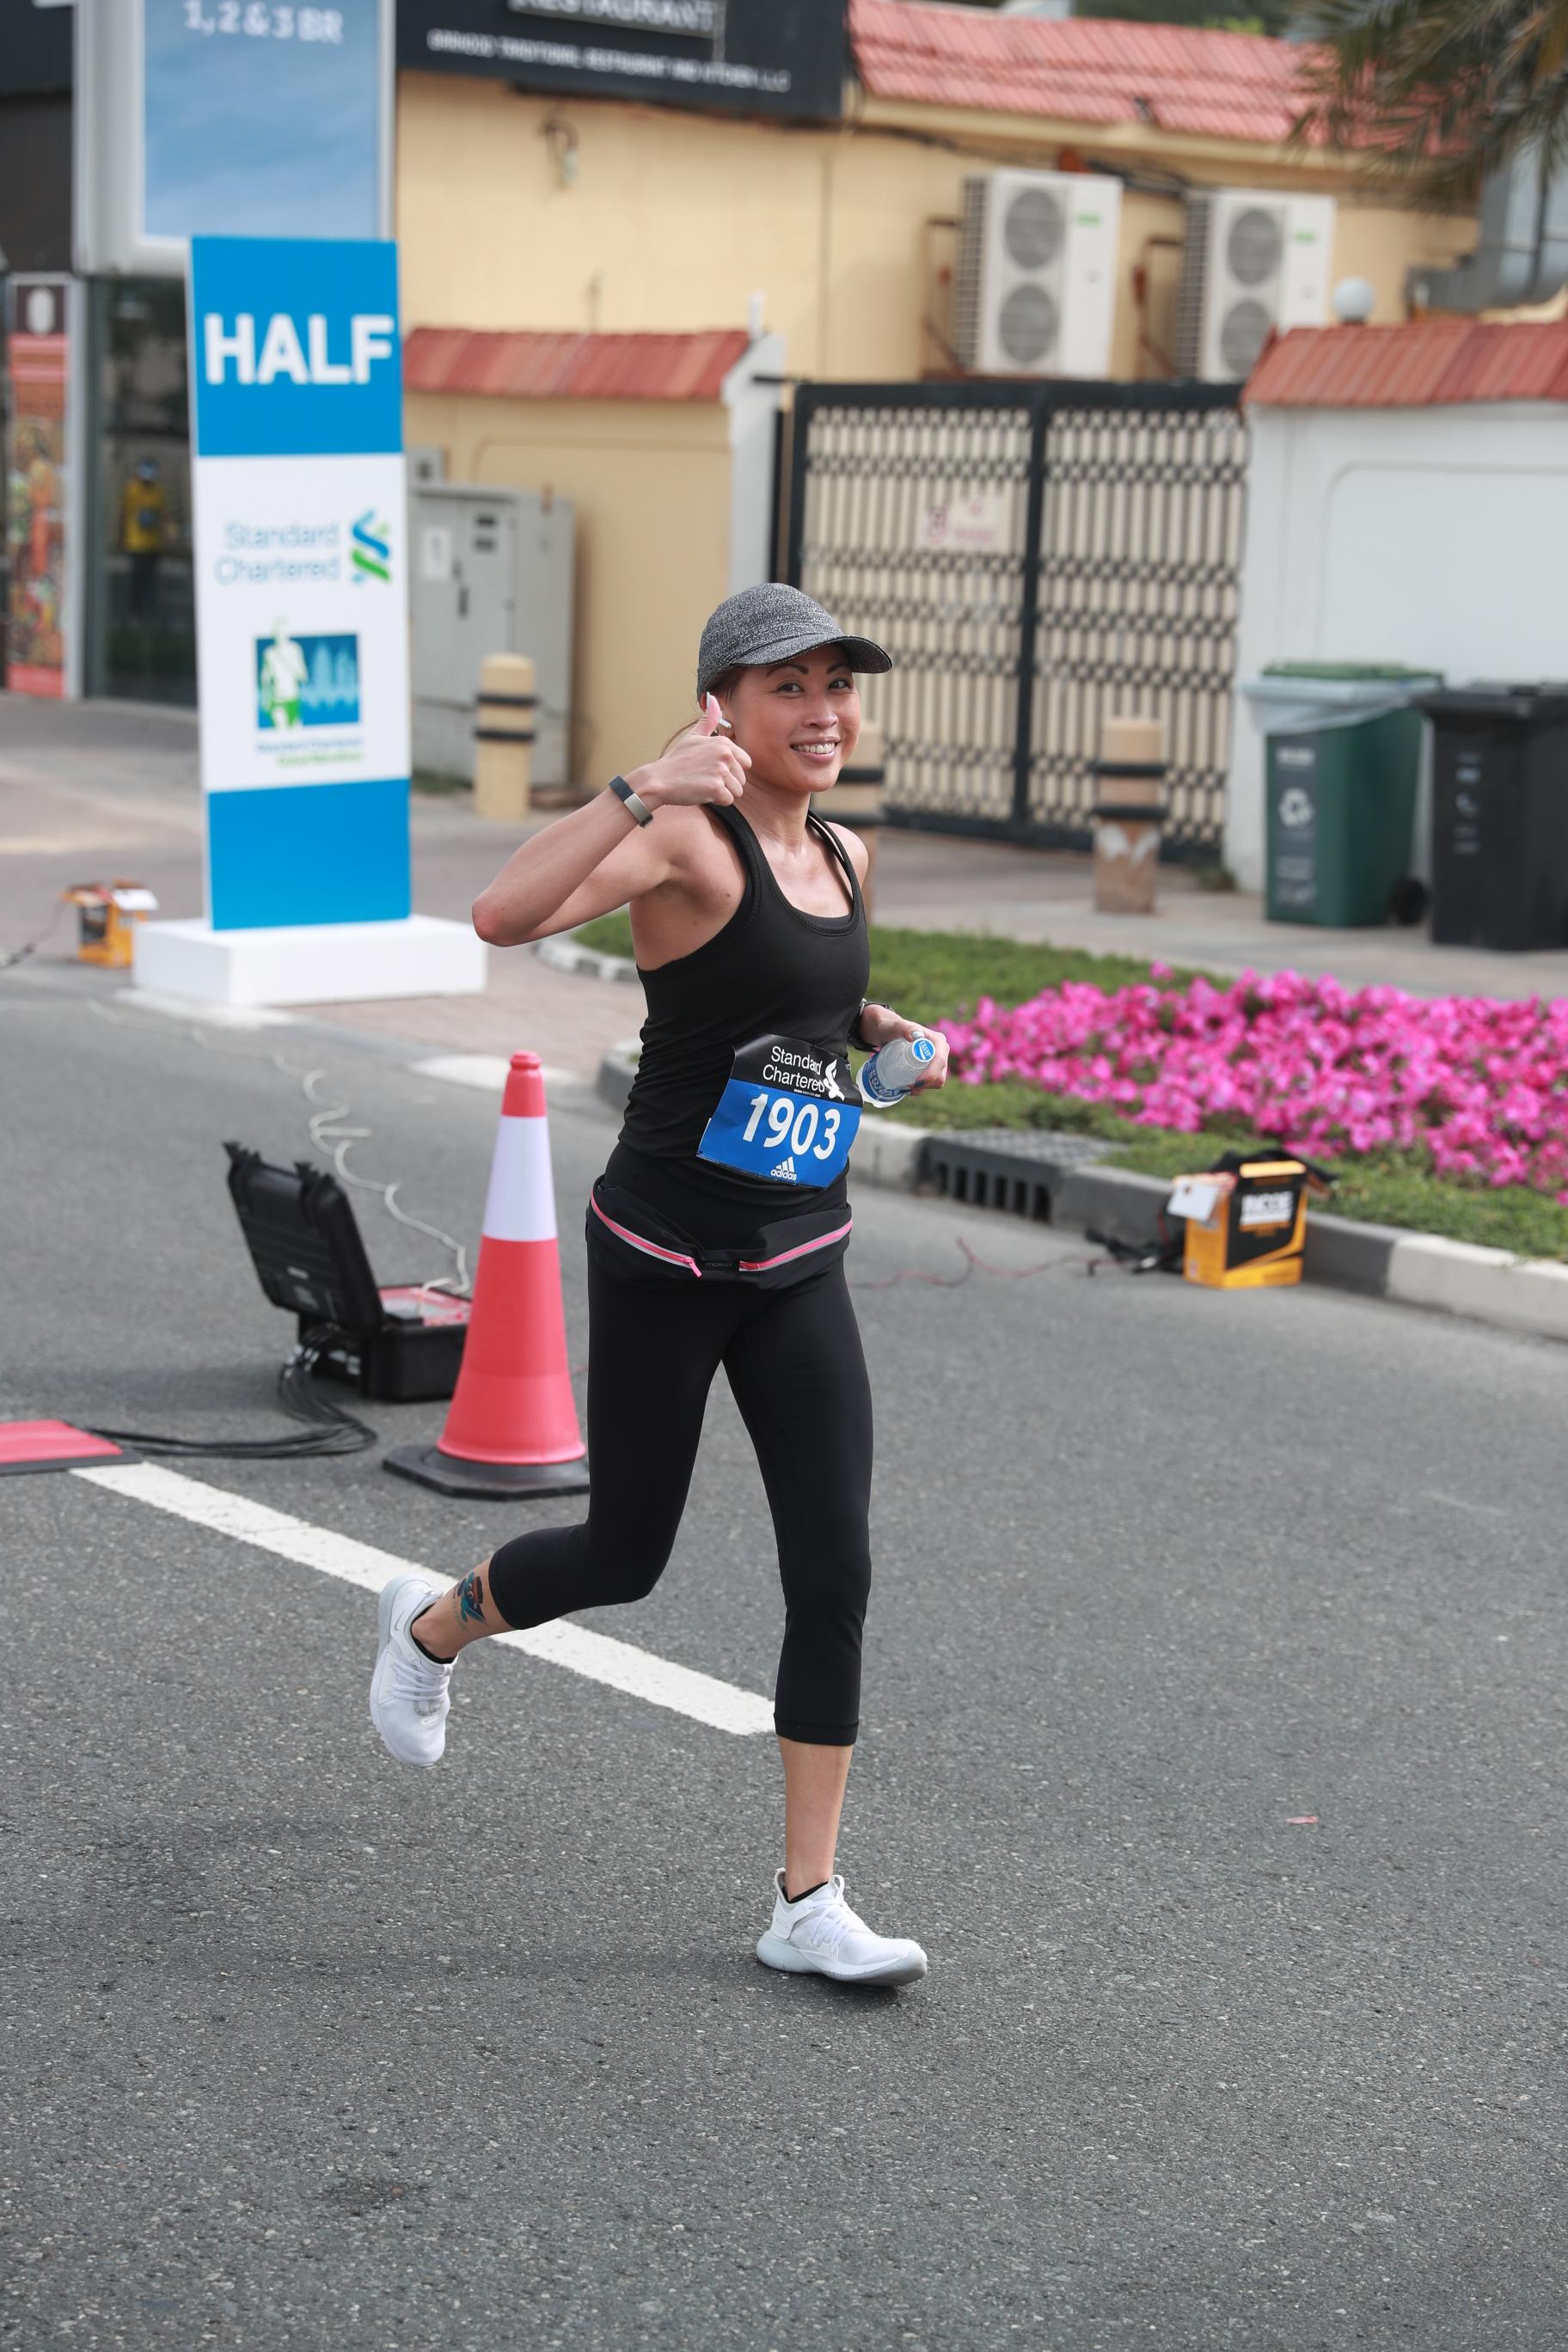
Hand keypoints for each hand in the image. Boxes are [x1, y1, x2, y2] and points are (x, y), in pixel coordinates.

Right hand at [630, 695, 750, 810]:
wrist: (659, 780)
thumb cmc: (677, 760)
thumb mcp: (693, 737)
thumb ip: (708, 721)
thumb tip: (713, 698)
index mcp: (723, 743)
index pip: (746, 763)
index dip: (731, 770)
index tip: (712, 768)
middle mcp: (725, 755)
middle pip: (741, 779)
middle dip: (726, 783)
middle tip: (704, 778)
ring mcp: (721, 771)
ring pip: (737, 792)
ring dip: (722, 793)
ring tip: (703, 785)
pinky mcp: (716, 788)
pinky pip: (728, 800)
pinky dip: (716, 801)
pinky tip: (701, 792)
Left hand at [863, 1005, 948, 1092]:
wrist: (886, 1033)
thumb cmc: (891, 1028)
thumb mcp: (896, 1027)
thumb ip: (905, 1028)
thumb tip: (917, 1035)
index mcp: (938, 1041)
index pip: (939, 1062)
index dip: (931, 1075)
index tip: (914, 1083)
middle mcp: (941, 1051)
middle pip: (940, 1075)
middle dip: (926, 1084)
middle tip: (906, 1085)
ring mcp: (936, 1061)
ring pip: (936, 1082)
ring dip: (923, 1088)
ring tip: (905, 1086)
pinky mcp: (931, 1068)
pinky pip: (930, 1084)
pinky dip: (920, 1088)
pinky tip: (907, 1087)